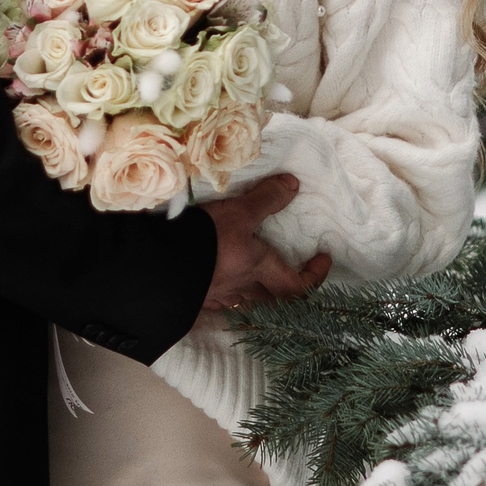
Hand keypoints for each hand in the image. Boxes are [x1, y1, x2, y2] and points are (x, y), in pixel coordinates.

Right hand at [197, 174, 331, 311]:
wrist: (162, 267)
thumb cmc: (207, 239)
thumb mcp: (239, 212)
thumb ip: (266, 199)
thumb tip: (294, 184)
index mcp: (259, 269)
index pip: (298, 286)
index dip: (315, 275)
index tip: (323, 258)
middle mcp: (243, 288)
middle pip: (273, 301)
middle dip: (284, 288)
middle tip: (289, 272)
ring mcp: (217, 296)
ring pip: (244, 300)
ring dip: (254, 291)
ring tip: (253, 273)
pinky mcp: (195, 298)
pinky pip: (217, 300)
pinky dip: (224, 290)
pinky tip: (217, 278)